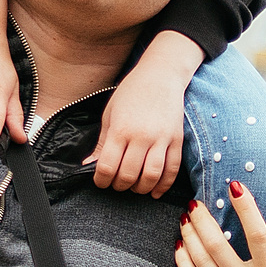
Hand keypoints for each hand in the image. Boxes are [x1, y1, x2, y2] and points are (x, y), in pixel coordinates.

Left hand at [91, 31, 202, 195]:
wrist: (161, 75)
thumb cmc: (131, 92)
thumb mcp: (110, 114)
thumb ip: (102, 143)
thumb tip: (89, 165)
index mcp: (120, 129)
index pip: (107, 167)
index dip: (101, 180)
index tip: (100, 181)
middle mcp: (141, 136)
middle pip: (128, 175)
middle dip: (119, 186)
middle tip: (116, 184)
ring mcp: (161, 139)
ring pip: (151, 176)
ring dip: (141, 189)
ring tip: (135, 187)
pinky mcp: (177, 139)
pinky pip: (172, 169)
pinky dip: (163, 185)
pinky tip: (155, 191)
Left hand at [174, 183, 265, 266]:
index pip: (259, 235)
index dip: (247, 209)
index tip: (236, 187)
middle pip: (219, 244)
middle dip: (204, 219)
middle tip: (196, 204)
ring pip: (202, 260)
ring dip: (191, 235)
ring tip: (186, 220)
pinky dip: (184, 261)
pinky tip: (180, 247)